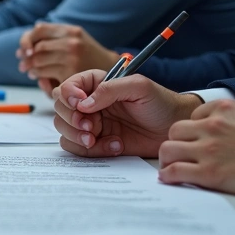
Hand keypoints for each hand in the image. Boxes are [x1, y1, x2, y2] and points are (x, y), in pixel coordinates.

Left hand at [17, 22, 120, 93]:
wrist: (110, 70)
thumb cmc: (89, 54)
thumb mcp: (77, 37)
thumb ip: (56, 33)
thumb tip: (34, 28)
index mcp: (71, 30)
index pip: (40, 30)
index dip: (27, 39)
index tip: (23, 48)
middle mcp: (71, 42)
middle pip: (37, 47)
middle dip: (25, 55)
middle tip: (22, 62)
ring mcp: (71, 58)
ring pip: (39, 61)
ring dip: (30, 66)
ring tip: (28, 70)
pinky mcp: (70, 73)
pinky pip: (45, 73)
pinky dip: (38, 75)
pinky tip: (37, 76)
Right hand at [53, 70, 200, 157]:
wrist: (174, 130)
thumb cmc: (160, 103)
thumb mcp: (139, 87)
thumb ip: (110, 89)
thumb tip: (83, 104)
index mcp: (95, 84)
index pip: (66, 87)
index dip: (68, 96)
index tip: (81, 105)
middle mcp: (88, 103)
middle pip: (60, 109)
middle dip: (72, 120)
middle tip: (92, 126)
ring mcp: (91, 124)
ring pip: (64, 130)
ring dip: (78, 136)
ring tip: (99, 138)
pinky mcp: (96, 143)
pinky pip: (77, 148)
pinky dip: (92, 150)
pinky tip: (114, 145)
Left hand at [159, 100, 234, 201]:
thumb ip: (234, 117)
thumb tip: (225, 121)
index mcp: (225, 110)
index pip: (193, 115)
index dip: (192, 128)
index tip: (193, 138)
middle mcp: (212, 126)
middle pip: (175, 131)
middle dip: (176, 142)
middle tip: (178, 152)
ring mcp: (208, 150)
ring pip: (168, 149)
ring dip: (167, 158)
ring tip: (170, 165)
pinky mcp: (208, 173)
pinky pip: (175, 171)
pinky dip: (168, 176)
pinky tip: (169, 178)